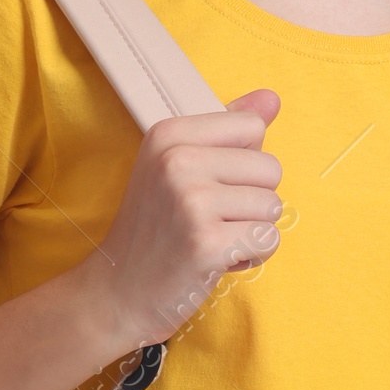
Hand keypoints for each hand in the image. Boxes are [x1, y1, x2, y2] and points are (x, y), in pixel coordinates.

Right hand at [75, 89, 283, 352]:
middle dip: (253, 201)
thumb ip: (227, 130)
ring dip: (252, 231)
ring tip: (213, 240)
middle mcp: (177, 160)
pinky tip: (219, 261)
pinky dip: (252, 256)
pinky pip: (268, 240)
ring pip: (273, 207)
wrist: (117, 291)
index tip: (209, 186)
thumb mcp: (178, 167)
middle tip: (211, 220)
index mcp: (169, 134)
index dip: (243, 164)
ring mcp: (190, 202)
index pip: (252, 127)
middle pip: (270, 168)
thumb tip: (271, 98)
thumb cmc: (155, 228)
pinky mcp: (205, 243)